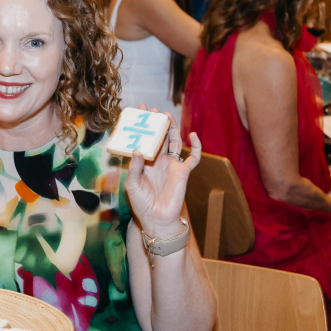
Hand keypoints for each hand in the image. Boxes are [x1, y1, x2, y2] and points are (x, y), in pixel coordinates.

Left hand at [125, 109, 200, 235]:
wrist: (157, 220)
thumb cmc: (142, 204)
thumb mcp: (133, 185)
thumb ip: (135, 167)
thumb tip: (138, 150)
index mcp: (145, 162)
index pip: (144, 140)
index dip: (142, 127)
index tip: (138, 112)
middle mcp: (159, 161)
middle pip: (159, 137)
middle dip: (156, 123)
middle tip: (152, 110)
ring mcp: (172, 165)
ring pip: (174, 141)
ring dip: (172, 128)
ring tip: (167, 116)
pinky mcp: (183, 172)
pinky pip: (194, 157)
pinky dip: (196, 146)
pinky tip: (193, 135)